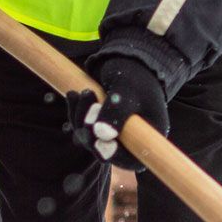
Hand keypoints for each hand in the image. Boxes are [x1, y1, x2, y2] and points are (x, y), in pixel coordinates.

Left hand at [66, 55, 169, 169]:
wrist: (130, 62)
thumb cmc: (136, 77)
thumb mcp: (128, 91)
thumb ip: (116, 112)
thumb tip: (101, 136)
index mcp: (147, 139)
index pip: (129, 159)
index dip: (111, 153)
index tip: (98, 140)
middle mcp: (131, 142)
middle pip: (103, 150)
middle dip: (89, 128)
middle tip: (88, 97)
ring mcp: (113, 135)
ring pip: (89, 138)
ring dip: (80, 117)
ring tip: (83, 92)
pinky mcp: (100, 126)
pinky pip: (82, 127)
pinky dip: (76, 112)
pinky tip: (74, 95)